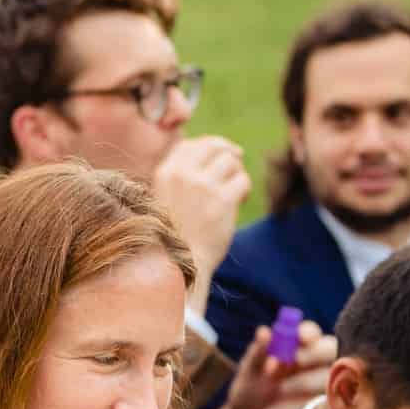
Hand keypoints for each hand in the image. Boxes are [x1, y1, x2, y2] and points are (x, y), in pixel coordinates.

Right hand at [152, 136, 249, 304]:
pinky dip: (245, 189)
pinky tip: (239, 201)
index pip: (190, 144)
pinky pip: (243, 180)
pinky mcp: (222, 200)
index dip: (208, 147)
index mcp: (164, 173)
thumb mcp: (165, 198)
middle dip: (227, 154)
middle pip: (213, 146)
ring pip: (230, 161)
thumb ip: (180, 176)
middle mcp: (182, 175)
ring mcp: (202, 186)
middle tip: (234, 168)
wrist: (177, 264)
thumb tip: (215, 152)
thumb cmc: (172, 234)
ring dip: (236, 174)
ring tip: (234, 191)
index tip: (220, 156)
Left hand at [210, 319, 335, 408]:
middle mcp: (314, 362)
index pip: (311, 332)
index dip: (307, 332)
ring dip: (303, 380)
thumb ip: (258, 352)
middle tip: (295, 359)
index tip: (298, 336)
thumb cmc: (250, 387)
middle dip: (313, 353)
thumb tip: (265, 332)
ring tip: (278, 389)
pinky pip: (318, 403)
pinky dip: (293, 405)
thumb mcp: (250, 370)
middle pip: (329, 349)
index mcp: (297, 346)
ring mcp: (321, 385)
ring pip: (327, 376)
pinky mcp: (321, 407)